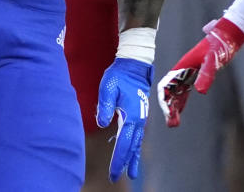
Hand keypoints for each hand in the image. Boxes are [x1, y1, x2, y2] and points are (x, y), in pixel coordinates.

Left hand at [96, 57, 152, 181]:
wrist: (134, 65)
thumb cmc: (119, 76)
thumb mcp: (107, 88)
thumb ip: (104, 106)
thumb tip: (102, 123)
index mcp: (131, 116)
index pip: (124, 143)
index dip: (118, 160)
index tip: (113, 174)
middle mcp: (138, 119)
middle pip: (132, 146)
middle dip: (125, 163)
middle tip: (116, 178)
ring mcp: (141, 117)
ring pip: (137, 142)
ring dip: (133, 157)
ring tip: (132, 172)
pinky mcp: (139, 114)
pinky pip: (138, 134)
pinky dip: (135, 145)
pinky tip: (132, 151)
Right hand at [157, 17, 243, 127]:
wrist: (227, 36)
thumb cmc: (219, 46)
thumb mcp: (213, 60)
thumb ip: (206, 75)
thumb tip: (200, 92)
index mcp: (182, 67)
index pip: (166, 85)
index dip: (165, 100)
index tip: (169, 113)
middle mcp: (182, 70)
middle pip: (169, 91)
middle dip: (169, 108)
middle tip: (172, 125)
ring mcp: (188, 73)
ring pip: (176, 93)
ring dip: (174, 107)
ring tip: (174, 124)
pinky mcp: (195, 75)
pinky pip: (184, 91)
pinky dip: (180, 102)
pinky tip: (180, 112)